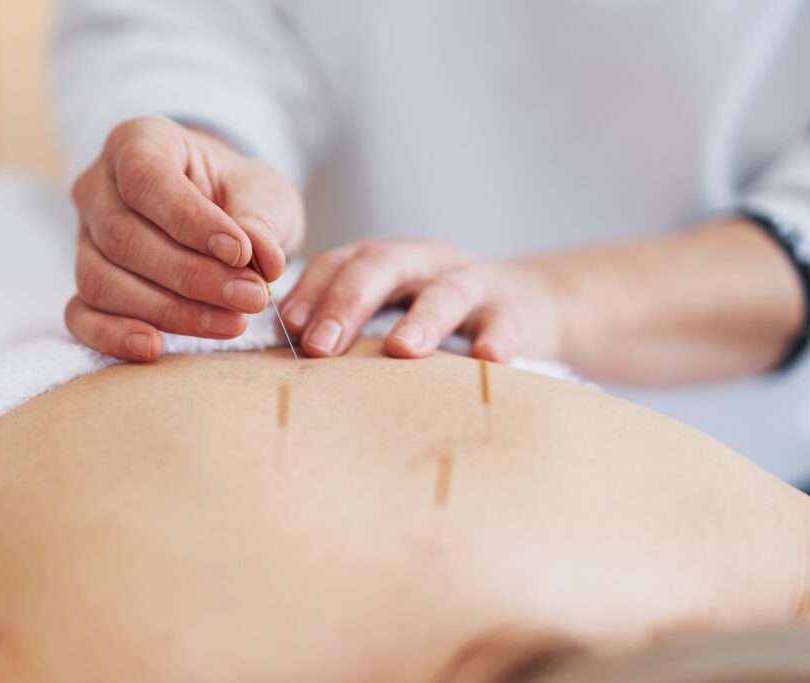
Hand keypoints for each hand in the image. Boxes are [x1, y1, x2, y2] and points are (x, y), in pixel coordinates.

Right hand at [66, 116, 304, 360]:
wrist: (223, 219)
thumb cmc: (240, 196)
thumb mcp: (264, 193)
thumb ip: (261, 220)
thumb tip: (261, 258)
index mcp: (139, 142)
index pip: (146, 179)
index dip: (190, 221)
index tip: (240, 253)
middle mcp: (98, 187)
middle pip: (123, 237)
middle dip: (191, 276)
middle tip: (251, 298)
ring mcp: (84, 238)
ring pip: (101, 279)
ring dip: (168, 310)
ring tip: (231, 324)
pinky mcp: (86, 285)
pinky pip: (81, 315)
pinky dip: (112, 336)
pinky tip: (154, 348)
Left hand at [280, 239, 563, 361]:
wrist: (526, 306)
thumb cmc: (434, 320)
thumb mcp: (390, 312)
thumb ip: (346, 327)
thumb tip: (283, 362)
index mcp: (385, 261)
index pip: (339, 262)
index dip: (310, 289)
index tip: (284, 326)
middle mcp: (424, 261)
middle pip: (381, 266)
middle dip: (348, 303)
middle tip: (321, 345)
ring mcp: (471, 281)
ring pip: (445, 290)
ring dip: (421, 319)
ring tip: (401, 349)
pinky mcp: (513, 309)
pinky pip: (505, 321)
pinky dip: (497, 338)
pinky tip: (489, 359)